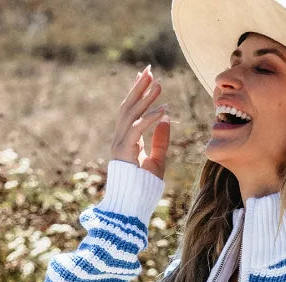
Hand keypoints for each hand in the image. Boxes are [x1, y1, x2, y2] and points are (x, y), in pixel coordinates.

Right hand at [110, 64, 169, 179]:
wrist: (131, 207)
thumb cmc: (143, 188)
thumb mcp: (156, 161)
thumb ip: (160, 141)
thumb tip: (165, 119)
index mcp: (126, 141)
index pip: (130, 111)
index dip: (136, 93)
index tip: (143, 77)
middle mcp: (120, 139)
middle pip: (128, 107)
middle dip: (138, 87)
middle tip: (149, 70)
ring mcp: (119, 144)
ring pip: (131, 114)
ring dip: (144, 97)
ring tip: (157, 83)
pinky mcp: (124, 151)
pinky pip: (137, 129)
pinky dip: (150, 118)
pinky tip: (162, 109)